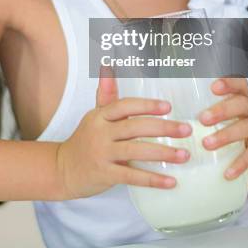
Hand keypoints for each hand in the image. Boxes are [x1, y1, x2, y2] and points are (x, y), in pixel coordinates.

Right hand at [55, 66, 191, 199]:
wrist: (62, 168)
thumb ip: (106, 94)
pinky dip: (153, 179)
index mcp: (100, 116)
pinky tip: (170, 181)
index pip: (125, 106)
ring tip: (184, 154)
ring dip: (163, 153)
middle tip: (186, 129)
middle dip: (163, 128)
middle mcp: (101, 133)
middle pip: (135, 127)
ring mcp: (102, 154)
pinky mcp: (105, 174)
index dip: (146, 105)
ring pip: (136, 151)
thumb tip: (108, 66)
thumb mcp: (94, 116)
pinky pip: (132, 176)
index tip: (168, 107)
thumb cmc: (86, 140)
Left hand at [198, 77, 247, 188]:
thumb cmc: (233, 137)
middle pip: (242, 104)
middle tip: (202, 119)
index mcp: (242, 99)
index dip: (229, 82)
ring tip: (206, 144)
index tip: (213, 86)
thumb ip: (205, 115)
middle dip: (222, 110)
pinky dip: (240, 163)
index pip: (240, 83)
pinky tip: (226, 173)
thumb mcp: (223, 122)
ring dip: (226, 135)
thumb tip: (167, 112)